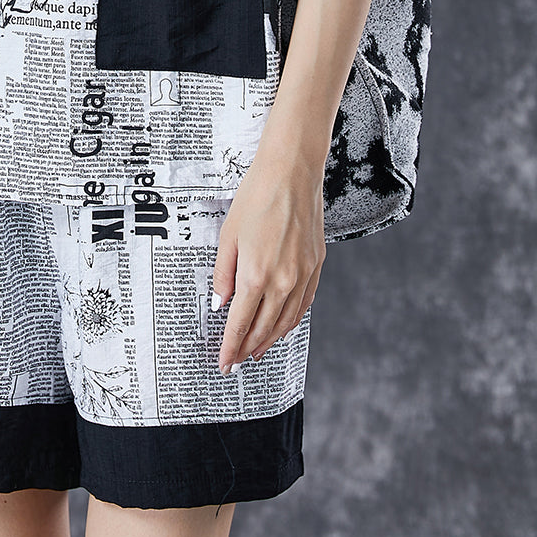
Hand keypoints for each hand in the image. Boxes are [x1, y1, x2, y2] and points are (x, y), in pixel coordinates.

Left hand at [211, 152, 325, 372]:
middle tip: (237, 361)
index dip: (230, 347)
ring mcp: (303, 275)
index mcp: (256, 275)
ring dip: (270, 340)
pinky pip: (303, 304)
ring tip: (257, 350)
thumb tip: (220, 303)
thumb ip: (223, 274)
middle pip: (263, 328)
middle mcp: (283, 281)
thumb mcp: (228, 236)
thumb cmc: (256, 198)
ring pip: (286, 321)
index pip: (240, 323)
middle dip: (248, 348)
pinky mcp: (316, 266)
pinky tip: (282, 325)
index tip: (224, 362)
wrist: (292, 173)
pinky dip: (291, 320)